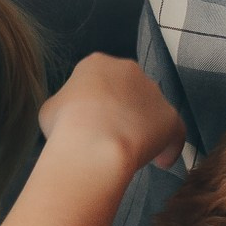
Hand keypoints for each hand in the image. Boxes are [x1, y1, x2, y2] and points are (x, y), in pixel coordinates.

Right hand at [36, 55, 183, 175]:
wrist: (93, 144)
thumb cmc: (65, 127)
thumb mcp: (51, 110)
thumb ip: (67, 106)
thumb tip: (72, 116)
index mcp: (97, 64)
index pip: (99, 80)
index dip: (96, 104)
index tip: (93, 123)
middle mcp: (128, 70)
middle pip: (128, 91)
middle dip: (122, 112)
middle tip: (111, 137)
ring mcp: (152, 91)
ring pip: (151, 110)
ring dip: (144, 128)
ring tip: (134, 153)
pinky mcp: (169, 116)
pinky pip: (174, 131)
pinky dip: (169, 146)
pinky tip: (161, 162)